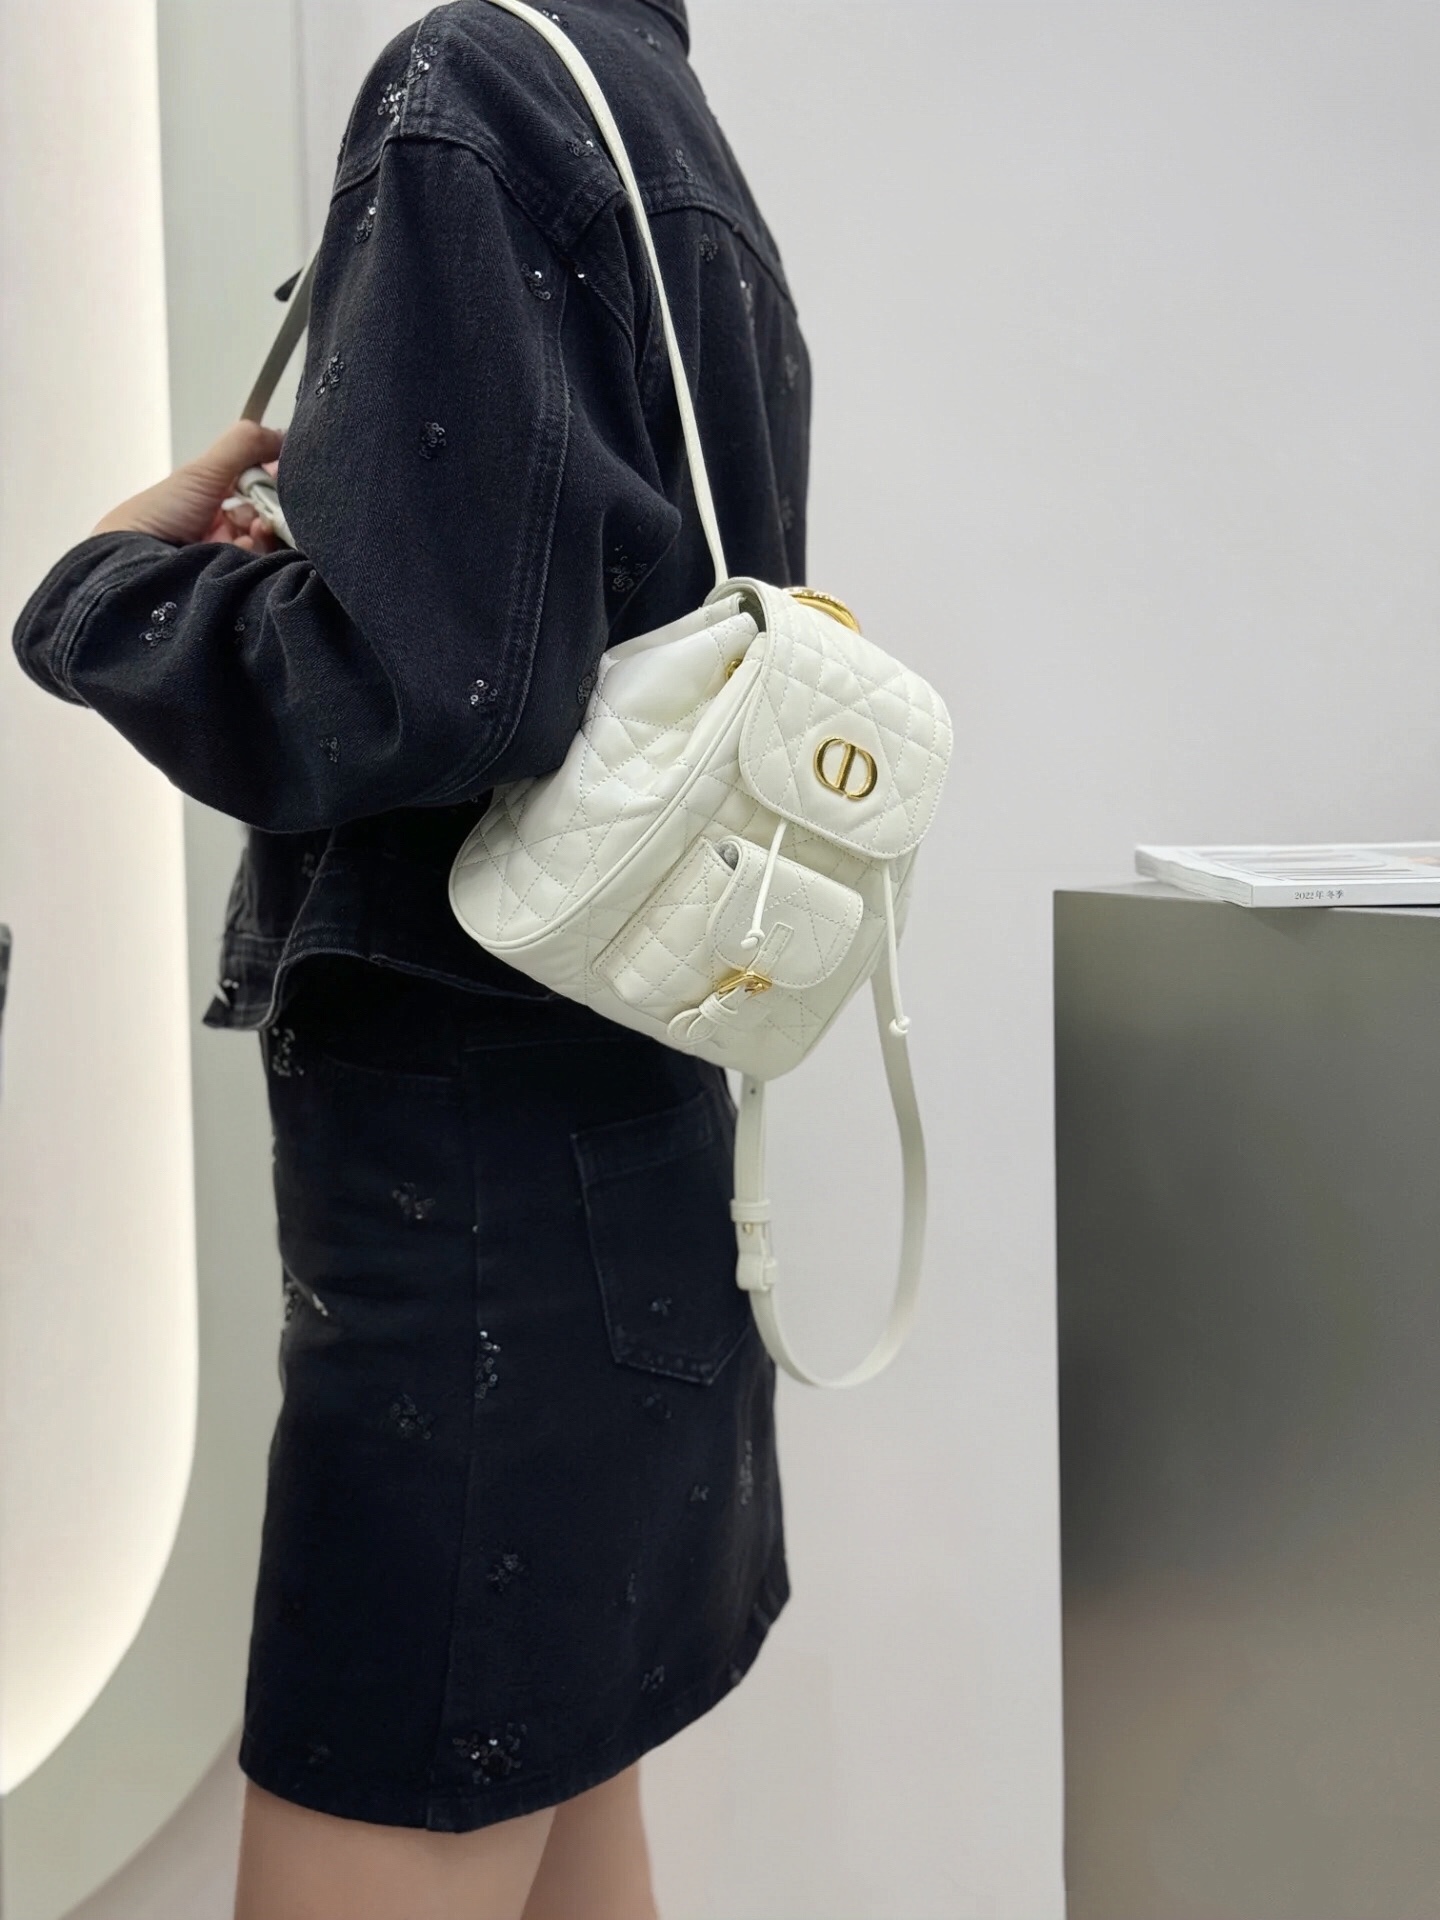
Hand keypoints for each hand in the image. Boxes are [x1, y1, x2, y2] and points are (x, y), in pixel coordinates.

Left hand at [91, 419, 286, 552]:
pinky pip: (264, 565)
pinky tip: (249, 546)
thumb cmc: (164, 511)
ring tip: (258, 529)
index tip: (285, 472)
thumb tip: (287, 434)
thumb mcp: (205, 469)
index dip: (274, 475)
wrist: (139, 561)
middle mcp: (224, 521)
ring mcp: (230, 551)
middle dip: (274, 506)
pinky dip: (262, 553)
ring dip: (268, 530)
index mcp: (214, 493)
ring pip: (270, 539)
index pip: (258, 480)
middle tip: (273, 505)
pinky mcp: (236, 577)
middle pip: (268, 511)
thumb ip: (245, 445)